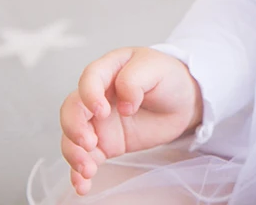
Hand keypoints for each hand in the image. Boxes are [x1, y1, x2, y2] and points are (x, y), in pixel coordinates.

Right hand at [59, 46, 202, 196]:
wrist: (183, 102)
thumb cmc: (169, 77)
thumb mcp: (157, 68)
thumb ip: (136, 79)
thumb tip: (124, 105)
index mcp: (110, 68)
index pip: (89, 78)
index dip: (89, 95)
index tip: (102, 112)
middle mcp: (98, 95)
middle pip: (72, 109)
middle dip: (74, 128)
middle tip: (90, 143)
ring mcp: (98, 121)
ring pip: (72, 136)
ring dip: (74, 154)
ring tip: (88, 170)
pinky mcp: (104, 143)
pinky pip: (84, 158)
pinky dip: (78, 173)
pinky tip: (83, 185)